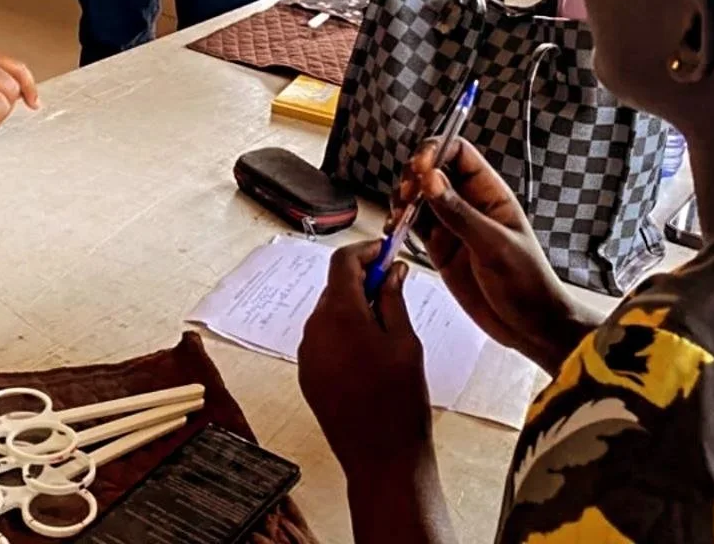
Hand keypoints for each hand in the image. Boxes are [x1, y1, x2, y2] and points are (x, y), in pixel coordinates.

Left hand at [298, 242, 433, 477]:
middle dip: (362, 281)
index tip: (385, 251)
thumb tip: (391, 269)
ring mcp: (307, 353)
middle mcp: (315, 330)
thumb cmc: (400, 403)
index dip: (365, 251)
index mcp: (340, 316)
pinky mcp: (307, 373)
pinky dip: (342, 333)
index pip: (342, 262)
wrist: (382, 460)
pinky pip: (323, 338)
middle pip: (335, 287)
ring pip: (329, 313)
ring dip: (353, 308)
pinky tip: (368, 352)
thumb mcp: (406, 342)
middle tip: (393, 286)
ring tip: (386, 325)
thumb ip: (393, 298)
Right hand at [395, 138, 595, 374]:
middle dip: (412, 176)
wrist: (531, 327)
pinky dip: (399, 223)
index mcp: (489, 193)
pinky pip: (414, 226)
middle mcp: (468, 203)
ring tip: (397, 215)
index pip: (458, 153)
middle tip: (405, 195)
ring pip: (418, 197)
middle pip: (432, 170)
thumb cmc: (527, 283)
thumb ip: (459, 213)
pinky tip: (393, 229)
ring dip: (402, 199)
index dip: (435, 151)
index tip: (419, 167)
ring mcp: (452, 225)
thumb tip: (429, 179)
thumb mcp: (494, 246)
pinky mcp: (439, 247)